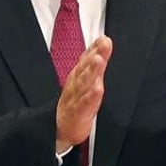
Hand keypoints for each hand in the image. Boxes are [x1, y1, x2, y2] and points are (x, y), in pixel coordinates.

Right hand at [55, 36, 112, 152]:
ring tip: (99, 60)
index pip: (86, 58)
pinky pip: (85, 103)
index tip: (104, 38)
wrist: (60, 128)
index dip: (94, 47)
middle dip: (96, 54)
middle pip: (86, 67)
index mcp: (77, 76)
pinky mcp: (78, 112)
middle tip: (104, 43)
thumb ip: (92, 62)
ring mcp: (76, 97)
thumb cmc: (75, 102)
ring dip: (92, 71)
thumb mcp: (83, 80)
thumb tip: (102, 41)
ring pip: (84, 82)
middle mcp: (76, 84)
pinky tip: (98, 89)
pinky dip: (91, 96)